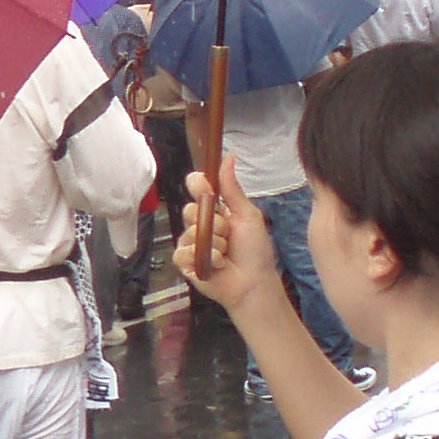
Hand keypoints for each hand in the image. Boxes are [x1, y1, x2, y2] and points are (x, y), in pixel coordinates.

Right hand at [171, 156, 278, 314]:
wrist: (253, 282)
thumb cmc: (255, 250)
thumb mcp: (247, 214)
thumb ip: (232, 188)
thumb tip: (229, 156)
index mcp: (215, 211)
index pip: (196, 189)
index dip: (197, 185)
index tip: (202, 185)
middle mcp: (200, 225)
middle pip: (189, 209)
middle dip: (211, 221)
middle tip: (227, 233)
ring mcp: (191, 244)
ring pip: (188, 233)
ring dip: (212, 243)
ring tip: (225, 253)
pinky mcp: (185, 262)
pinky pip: (182, 251)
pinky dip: (203, 257)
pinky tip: (217, 264)